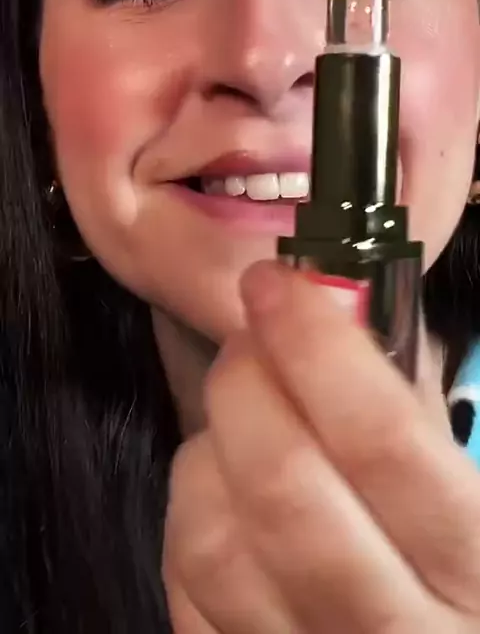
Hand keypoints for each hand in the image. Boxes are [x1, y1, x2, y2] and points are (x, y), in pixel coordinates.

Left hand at [163, 260, 479, 632]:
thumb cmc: (445, 544)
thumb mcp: (456, 473)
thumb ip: (401, 402)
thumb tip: (324, 307)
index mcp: (470, 559)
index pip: (382, 440)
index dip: (315, 346)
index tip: (273, 284)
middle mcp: (394, 625)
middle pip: (283, 491)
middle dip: (245, 385)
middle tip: (248, 343)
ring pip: (215, 545)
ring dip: (207, 455)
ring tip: (233, 426)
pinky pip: (185, 589)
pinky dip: (190, 520)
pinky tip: (222, 494)